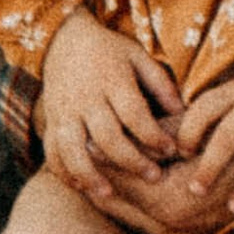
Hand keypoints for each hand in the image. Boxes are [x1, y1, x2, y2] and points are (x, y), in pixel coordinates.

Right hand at [36, 11, 180, 212]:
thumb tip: (182, 112)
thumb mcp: (137, 56)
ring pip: (73, 149)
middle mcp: (86, 98)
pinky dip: (63, 172)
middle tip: (155, 177)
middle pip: (107, 137)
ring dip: (90, 174)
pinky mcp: (51, 121)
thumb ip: (159, 83)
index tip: (171, 151)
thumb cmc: (109, 50)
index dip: (153, 136)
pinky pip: (52, 151)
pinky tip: (80, 187)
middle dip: (132, 161)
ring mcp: (65, 111)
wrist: (63, 39)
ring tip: (109, 194)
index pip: (134, 114)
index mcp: (111, 80)